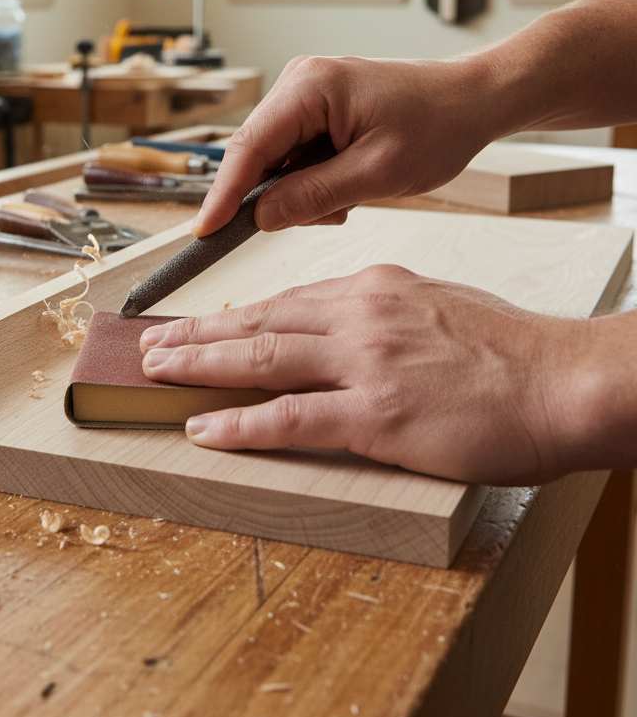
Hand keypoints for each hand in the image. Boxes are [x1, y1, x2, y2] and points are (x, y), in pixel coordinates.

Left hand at [139, 265, 599, 484]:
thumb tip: (337, 326)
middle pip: (257, 321)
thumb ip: (380, 313)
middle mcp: (359, 315)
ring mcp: (365, 363)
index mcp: (373, 288)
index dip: (233, 316)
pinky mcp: (378, 414)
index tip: (199, 326)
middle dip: (196, 334)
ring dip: (198, 366)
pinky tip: (203, 428)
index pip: (284, 300)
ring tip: (156, 372)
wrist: (565, 380)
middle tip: (150, 344)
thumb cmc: (510, 351)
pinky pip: (291, 418)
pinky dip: (240, 424)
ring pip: (261, 357)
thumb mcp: (435, 305)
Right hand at [191, 55, 499, 236]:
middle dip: (277, 195)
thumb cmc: (439, 124)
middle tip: (326, 215)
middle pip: (256, 153)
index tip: (204, 231)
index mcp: (311, 86)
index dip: (223, 194)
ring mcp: (304, 93)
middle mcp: (299, 81)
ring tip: (349, 197)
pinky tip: (346, 184)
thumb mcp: (378, 173)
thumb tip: (261, 217)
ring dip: (300, 190)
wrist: (473, 99)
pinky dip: (311, 179)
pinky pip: (293, 154)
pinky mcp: (314, 108)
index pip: (248, 147)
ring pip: (274, 159)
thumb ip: (314, 196)